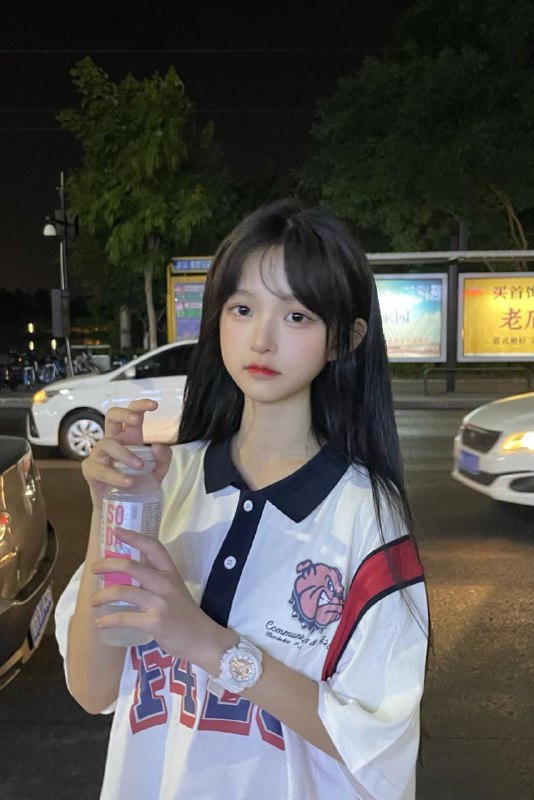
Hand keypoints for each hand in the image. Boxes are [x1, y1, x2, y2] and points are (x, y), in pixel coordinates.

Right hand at [82, 399, 171, 502]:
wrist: (122, 507)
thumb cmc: (138, 482)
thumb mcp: (157, 470)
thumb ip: (163, 458)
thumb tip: (158, 446)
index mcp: (129, 437)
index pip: (132, 414)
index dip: (140, 405)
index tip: (154, 405)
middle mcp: (113, 440)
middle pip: (111, 416)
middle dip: (124, 414)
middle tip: (137, 422)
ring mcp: (99, 454)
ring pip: (107, 443)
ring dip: (124, 454)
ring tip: (139, 467)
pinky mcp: (90, 469)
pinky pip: (101, 469)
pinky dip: (115, 476)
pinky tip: (128, 482)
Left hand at [90, 528, 220, 664]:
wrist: (201, 638)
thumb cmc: (185, 614)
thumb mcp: (174, 589)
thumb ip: (155, 580)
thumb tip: (126, 572)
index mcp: (170, 572)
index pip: (153, 547)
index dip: (134, 537)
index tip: (117, 531)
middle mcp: (165, 584)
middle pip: (130, 567)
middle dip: (107, 565)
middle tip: (94, 569)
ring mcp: (159, 603)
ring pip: (122, 592)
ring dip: (102, 596)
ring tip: (93, 601)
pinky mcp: (154, 622)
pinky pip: (124, 618)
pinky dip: (108, 620)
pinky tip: (100, 622)